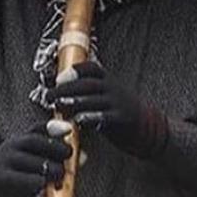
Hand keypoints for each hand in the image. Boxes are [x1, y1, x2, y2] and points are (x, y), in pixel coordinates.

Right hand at [0, 126, 71, 196]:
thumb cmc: (16, 181)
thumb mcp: (35, 167)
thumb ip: (57, 160)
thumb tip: (85, 158)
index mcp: (21, 140)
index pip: (39, 128)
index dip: (55, 127)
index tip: (69, 129)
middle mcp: (11, 146)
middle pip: (38, 141)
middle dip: (57, 148)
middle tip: (69, 157)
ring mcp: (4, 161)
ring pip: (34, 161)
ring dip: (51, 169)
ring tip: (59, 177)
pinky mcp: (0, 178)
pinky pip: (23, 178)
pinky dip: (36, 182)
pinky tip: (42, 185)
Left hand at [47, 61, 166, 157]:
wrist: (148, 127)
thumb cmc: (120, 112)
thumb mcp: (107, 96)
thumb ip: (88, 92)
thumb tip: (61, 91)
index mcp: (108, 80)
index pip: (91, 68)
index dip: (74, 71)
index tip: (59, 78)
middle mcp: (113, 88)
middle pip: (87, 84)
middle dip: (66, 89)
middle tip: (49, 95)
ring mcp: (118, 103)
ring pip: (93, 99)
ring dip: (74, 102)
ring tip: (58, 105)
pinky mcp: (121, 119)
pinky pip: (104, 117)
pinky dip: (90, 117)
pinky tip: (78, 121)